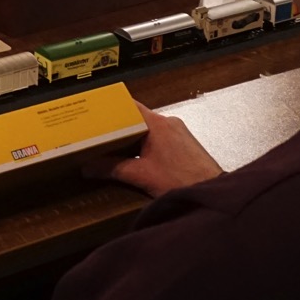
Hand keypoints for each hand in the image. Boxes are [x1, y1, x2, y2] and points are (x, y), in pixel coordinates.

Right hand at [96, 102, 222, 197]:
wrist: (211, 193)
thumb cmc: (181, 181)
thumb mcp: (140, 175)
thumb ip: (111, 169)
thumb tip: (88, 166)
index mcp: (157, 123)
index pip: (129, 106)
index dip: (111, 109)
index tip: (96, 113)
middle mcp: (169, 123)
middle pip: (137, 118)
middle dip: (118, 128)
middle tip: (99, 134)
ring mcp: (179, 133)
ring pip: (148, 130)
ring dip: (132, 139)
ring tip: (114, 148)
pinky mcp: (184, 145)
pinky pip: (159, 138)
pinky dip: (145, 146)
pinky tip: (137, 159)